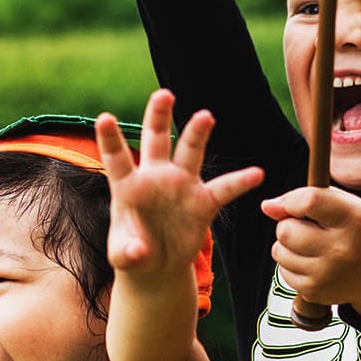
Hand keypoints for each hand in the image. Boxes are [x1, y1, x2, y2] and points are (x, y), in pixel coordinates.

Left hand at [98, 89, 262, 278]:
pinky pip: (224, 189)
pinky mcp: (203, 202)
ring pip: (190, 152)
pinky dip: (240, 182)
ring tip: (205, 117)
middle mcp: (155, 177)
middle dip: (158, 116)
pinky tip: (256, 174)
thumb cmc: (133, 254)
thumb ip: (127, 253)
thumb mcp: (124, 258)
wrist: (157, 266)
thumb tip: (138, 250)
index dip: (111, 139)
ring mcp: (181, 186)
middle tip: (163, 94)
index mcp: (128, 186)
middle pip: (155, 140)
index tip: (104, 118)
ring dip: (196, 134)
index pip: (117, 158)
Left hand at [260, 187, 360, 316]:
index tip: (295, 205)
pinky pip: (283, 272)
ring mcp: (327, 274)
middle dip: (287, 225)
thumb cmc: (360, 232)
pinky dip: (291, 265)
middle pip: (286, 231)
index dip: (293, 201)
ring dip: (287, 246)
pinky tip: (313, 262)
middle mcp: (340, 249)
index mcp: (353, 219)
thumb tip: (267, 206)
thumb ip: (307, 198)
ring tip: (311, 245)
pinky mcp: (315, 292)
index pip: (309, 201)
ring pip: (279, 252)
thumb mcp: (347, 206)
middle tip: (305, 227)